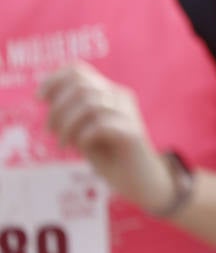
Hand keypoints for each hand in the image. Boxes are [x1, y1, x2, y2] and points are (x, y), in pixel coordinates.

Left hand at [38, 64, 174, 213]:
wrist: (140, 181)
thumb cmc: (110, 157)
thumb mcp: (83, 130)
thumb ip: (70, 113)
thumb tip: (45, 95)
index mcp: (109, 93)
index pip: (80, 71)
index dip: (55, 79)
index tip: (38, 98)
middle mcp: (121, 97)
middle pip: (81, 86)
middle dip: (58, 108)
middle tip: (50, 131)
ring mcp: (129, 113)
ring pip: (90, 104)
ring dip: (67, 125)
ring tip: (63, 143)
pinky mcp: (132, 133)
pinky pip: (100, 125)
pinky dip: (82, 136)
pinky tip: (80, 147)